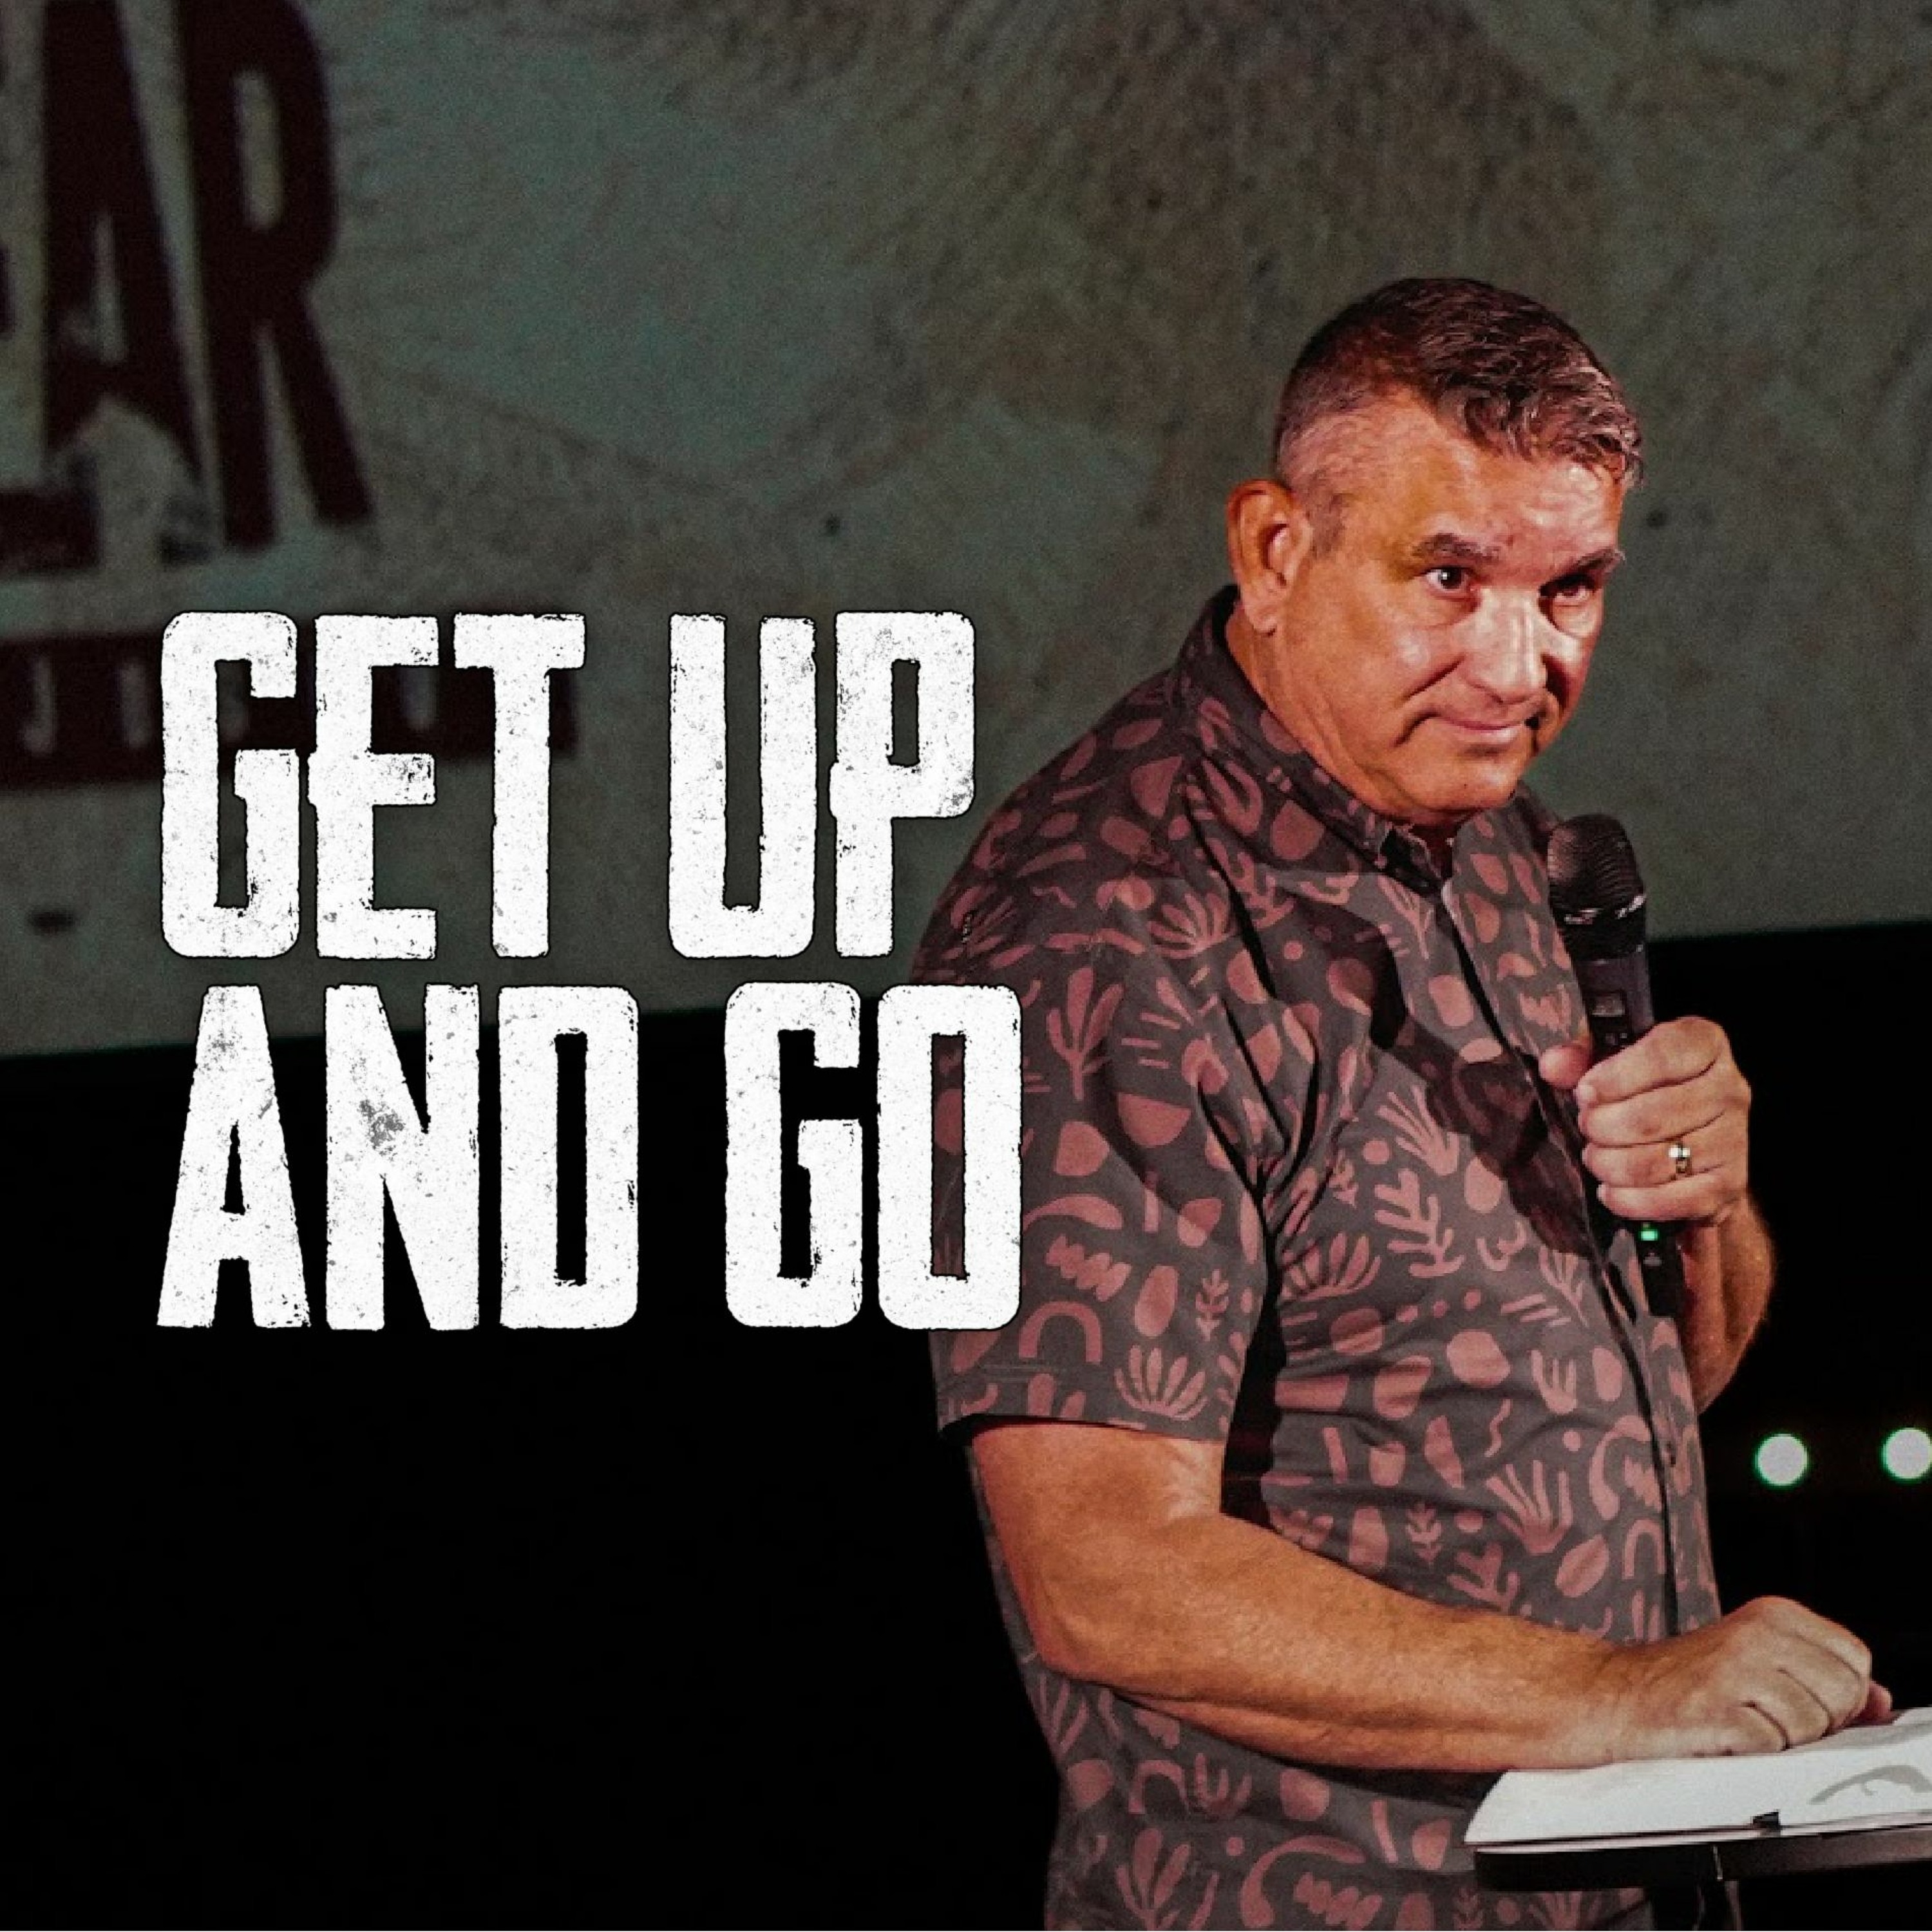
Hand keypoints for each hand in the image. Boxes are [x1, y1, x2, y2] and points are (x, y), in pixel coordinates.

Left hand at [1539, 1017, 1749, 1226]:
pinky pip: (1674, 1200)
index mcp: (1704, 1044)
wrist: (1694, 1138)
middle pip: (1652, 1115)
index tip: (1585, 1093)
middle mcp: (1730, 1088)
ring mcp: (1734, 1139)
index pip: (1664, 1054)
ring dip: (1611, 1164)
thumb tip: (1554, 1066)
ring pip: (1658, 1161)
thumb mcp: (1613, 1059)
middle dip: (1603, 1127)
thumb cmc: (1647, 1089)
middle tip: (1587, 1128)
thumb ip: (1581, 1058)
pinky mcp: (1729, 1184)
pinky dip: (1632, 1201)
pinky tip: (1612, 1191)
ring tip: (1596, 1158)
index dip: (1616, 1077)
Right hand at [1585, 1596, 1888, 1758]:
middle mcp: (1758, 1632)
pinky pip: (1776, 1747)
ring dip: (1783, 1739)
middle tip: (1767, 1714)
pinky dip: (1754, 1752)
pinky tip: (1724, 1735)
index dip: (1836, 1693)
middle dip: (1818, 1720)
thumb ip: (1823, 1678)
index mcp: (1774, 1614)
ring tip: (1741, 1723)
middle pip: (1844, 1693)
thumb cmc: (1686, 1684)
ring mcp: (1737, 1669)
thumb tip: (1880, 1701)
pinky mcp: (1719, 1709)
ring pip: (1813, 1725)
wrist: (1613, 1696)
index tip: (1796, 1697)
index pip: (1855, 1660)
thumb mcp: (1760, 1664)